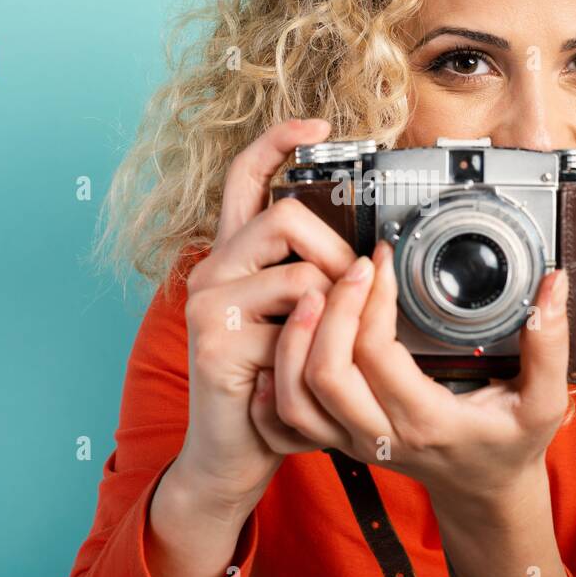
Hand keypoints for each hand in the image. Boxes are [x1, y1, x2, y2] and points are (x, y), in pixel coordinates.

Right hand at [165, 118, 357, 514]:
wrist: (238, 453)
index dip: (277, 141)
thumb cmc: (276, 387)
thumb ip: (318, 281)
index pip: (246, 179)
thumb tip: (366, 254)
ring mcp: (209, 301)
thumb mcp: (302, 324)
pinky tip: (304, 362)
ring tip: (334, 334)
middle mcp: (213, 269)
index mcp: (235, 258)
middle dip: (338, 249)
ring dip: (338, 297)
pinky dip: (320, 332)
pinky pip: (295, 310)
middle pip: (287, 214)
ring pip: (299, 264)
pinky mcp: (215, 336)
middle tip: (358, 288)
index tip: (317, 123)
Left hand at [250, 237, 572, 508]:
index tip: (384, 259)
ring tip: (314, 292)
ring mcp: (353, 441)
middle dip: (329, 311)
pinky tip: (286, 339)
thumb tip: (553, 286)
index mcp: (428, 422)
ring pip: (295, 398)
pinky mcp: (337, 438)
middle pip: (324, 374)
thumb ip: (551, 345)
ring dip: (294, 341)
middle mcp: (381, 436)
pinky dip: (276, 379)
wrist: (484, 493)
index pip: (377, 357)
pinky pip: (286, 419)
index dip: (371, 301)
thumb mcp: (543, 401)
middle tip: (350, 266)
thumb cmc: (510, 445)